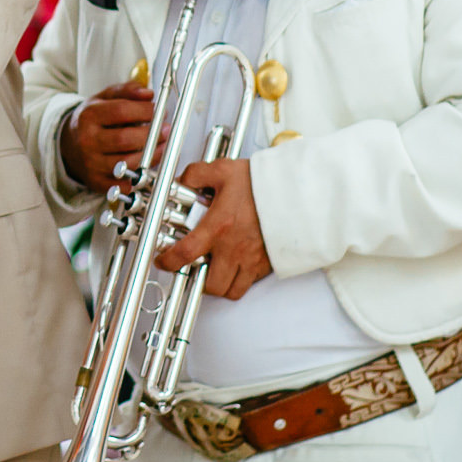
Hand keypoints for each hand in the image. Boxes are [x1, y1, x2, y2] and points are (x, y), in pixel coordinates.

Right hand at [60, 79, 155, 190]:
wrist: (69, 145)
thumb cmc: (92, 120)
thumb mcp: (104, 99)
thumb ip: (126, 91)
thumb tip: (148, 93)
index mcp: (88, 116)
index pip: (121, 110)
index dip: (145, 110)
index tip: (158, 110)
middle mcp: (87, 140)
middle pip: (126, 139)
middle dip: (152, 134)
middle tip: (165, 129)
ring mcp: (91, 163)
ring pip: (128, 162)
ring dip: (152, 155)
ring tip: (162, 145)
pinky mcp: (96, 181)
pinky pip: (124, 183)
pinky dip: (140, 176)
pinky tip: (149, 164)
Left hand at [156, 157, 272, 300]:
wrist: (298, 191)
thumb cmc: (262, 183)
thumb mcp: (223, 170)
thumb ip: (197, 174)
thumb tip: (182, 180)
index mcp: (218, 227)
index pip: (185, 254)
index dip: (168, 262)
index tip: (162, 261)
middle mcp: (234, 249)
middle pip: (210, 286)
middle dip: (199, 282)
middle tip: (196, 267)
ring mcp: (253, 259)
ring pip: (232, 291)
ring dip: (221, 285)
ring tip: (216, 270)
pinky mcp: (268, 263)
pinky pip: (251, 283)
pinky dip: (241, 280)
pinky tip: (237, 264)